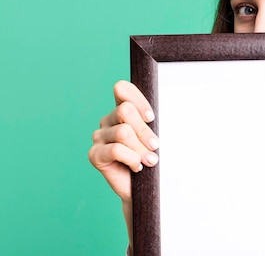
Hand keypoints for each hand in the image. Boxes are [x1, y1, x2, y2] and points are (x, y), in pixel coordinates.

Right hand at [88, 80, 160, 244]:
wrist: (144, 189)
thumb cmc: (152, 158)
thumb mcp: (155, 135)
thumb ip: (150, 121)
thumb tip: (151, 115)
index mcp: (121, 111)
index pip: (122, 89)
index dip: (138, 100)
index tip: (151, 118)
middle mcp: (107, 121)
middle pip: (125, 111)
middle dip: (145, 130)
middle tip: (155, 146)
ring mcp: (99, 137)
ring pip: (123, 132)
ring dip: (141, 149)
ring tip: (149, 160)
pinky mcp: (94, 155)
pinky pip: (117, 150)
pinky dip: (132, 159)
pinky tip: (136, 167)